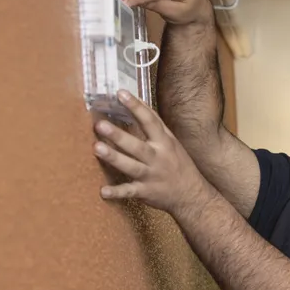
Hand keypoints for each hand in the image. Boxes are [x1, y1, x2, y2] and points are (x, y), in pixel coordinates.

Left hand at [94, 90, 215, 217]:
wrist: (192, 195)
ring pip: (131, 166)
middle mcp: (158, 158)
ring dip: (114, 157)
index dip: (136, 106)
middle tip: (100, 124)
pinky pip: (130, 192)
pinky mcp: (146, 192)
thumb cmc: (179, 165)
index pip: (150, 121)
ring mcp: (151, 175)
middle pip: (137, 145)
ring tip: (97, 148)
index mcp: (164, 143)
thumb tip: (139, 105)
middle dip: (118, 135)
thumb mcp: (172, 143)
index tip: (121, 93)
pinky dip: (117, 192)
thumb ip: (155, 127)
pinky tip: (103, 191)